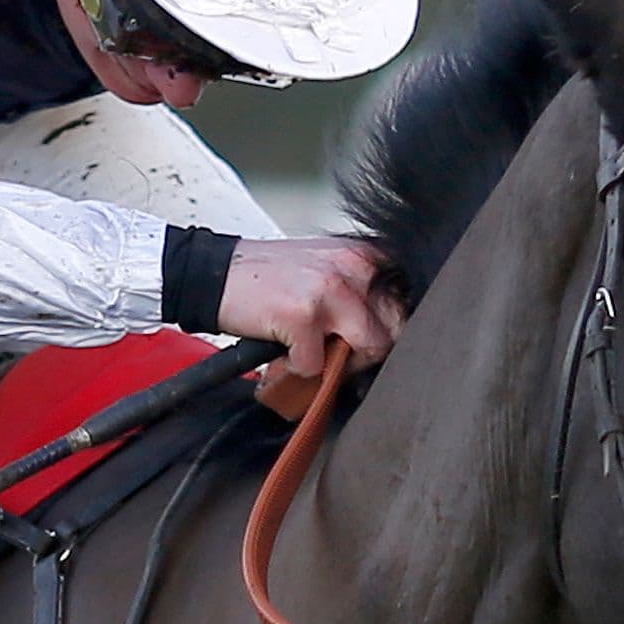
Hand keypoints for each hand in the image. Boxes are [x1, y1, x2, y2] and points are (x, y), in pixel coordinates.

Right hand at [215, 238, 402, 376]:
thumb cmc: (269, 277)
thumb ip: (360, 292)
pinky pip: (318, 365)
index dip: (389, 333)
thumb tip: (392, 332)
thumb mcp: (326, 268)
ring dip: (338, 364)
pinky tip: (282, 351)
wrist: (216, 274)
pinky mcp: (304, 316)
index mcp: (365, 255)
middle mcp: (355, 267)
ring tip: (312, 354)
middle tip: (337, 355)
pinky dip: (296, 368)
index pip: (407, 305)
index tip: (364, 343)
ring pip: (367, 349)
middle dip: (366, 353)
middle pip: (393, 331)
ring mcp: (331, 290)